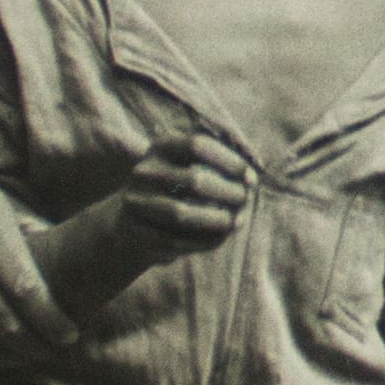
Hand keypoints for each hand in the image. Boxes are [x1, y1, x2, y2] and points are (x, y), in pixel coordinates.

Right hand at [0, 177, 77, 369]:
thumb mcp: (5, 208)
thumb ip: (31, 235)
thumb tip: (64, 257)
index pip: (26, 294)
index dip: (50, 321)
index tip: (70, 334)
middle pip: (5, 328)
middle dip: (37, 347)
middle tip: (56, 350)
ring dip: (11, 359)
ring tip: (31, 356)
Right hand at [115, 132, 254, 262]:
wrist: (133, 219)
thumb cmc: (178, 188)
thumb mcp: (191, 166)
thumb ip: (220, 167)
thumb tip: (252, 177)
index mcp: (161, 147)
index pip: (197, 145)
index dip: (229, 160)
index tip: (252, 177)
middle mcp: (143, 171)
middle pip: (193, 179)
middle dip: (227, 191)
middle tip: (246, 199)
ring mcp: (135, 202)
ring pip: (180, 213)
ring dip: (216, 219)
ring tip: (238, 221)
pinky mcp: (135, 231)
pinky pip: (173, 239)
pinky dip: (201, 240)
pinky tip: (220, 237)